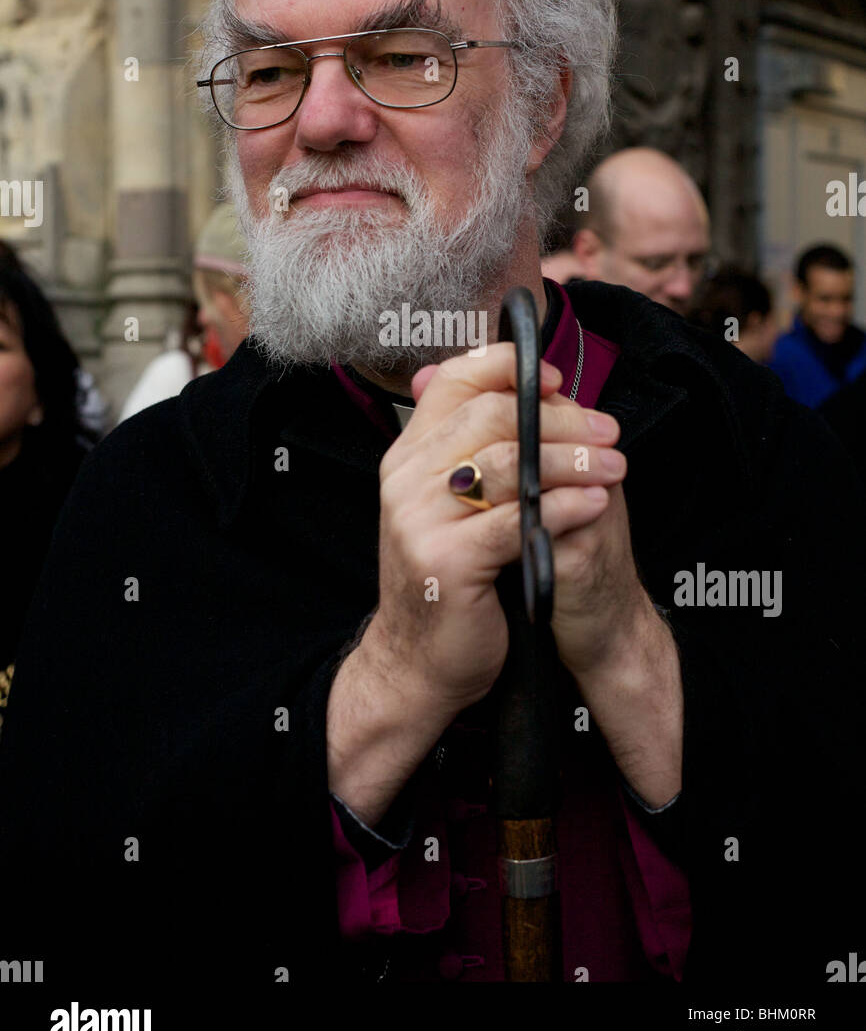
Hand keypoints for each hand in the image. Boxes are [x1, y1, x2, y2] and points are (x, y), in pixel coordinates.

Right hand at [374, 343, 623, 713]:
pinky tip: (595, 504)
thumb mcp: (455, 505)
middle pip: (490, 415)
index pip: (452, 381)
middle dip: (560, 419)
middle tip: (608, 433)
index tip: (557, 379)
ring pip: (507, 463)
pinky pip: (516, 519)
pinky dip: (564, 506)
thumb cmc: (452, 578)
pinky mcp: (446, 560)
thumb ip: (479, 449)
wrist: (420, 662)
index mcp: (409, 455)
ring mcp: (420, 519)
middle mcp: (406, 478)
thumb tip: (529, 388)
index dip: (507, 368)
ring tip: (613, 468)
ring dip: (572, 461)